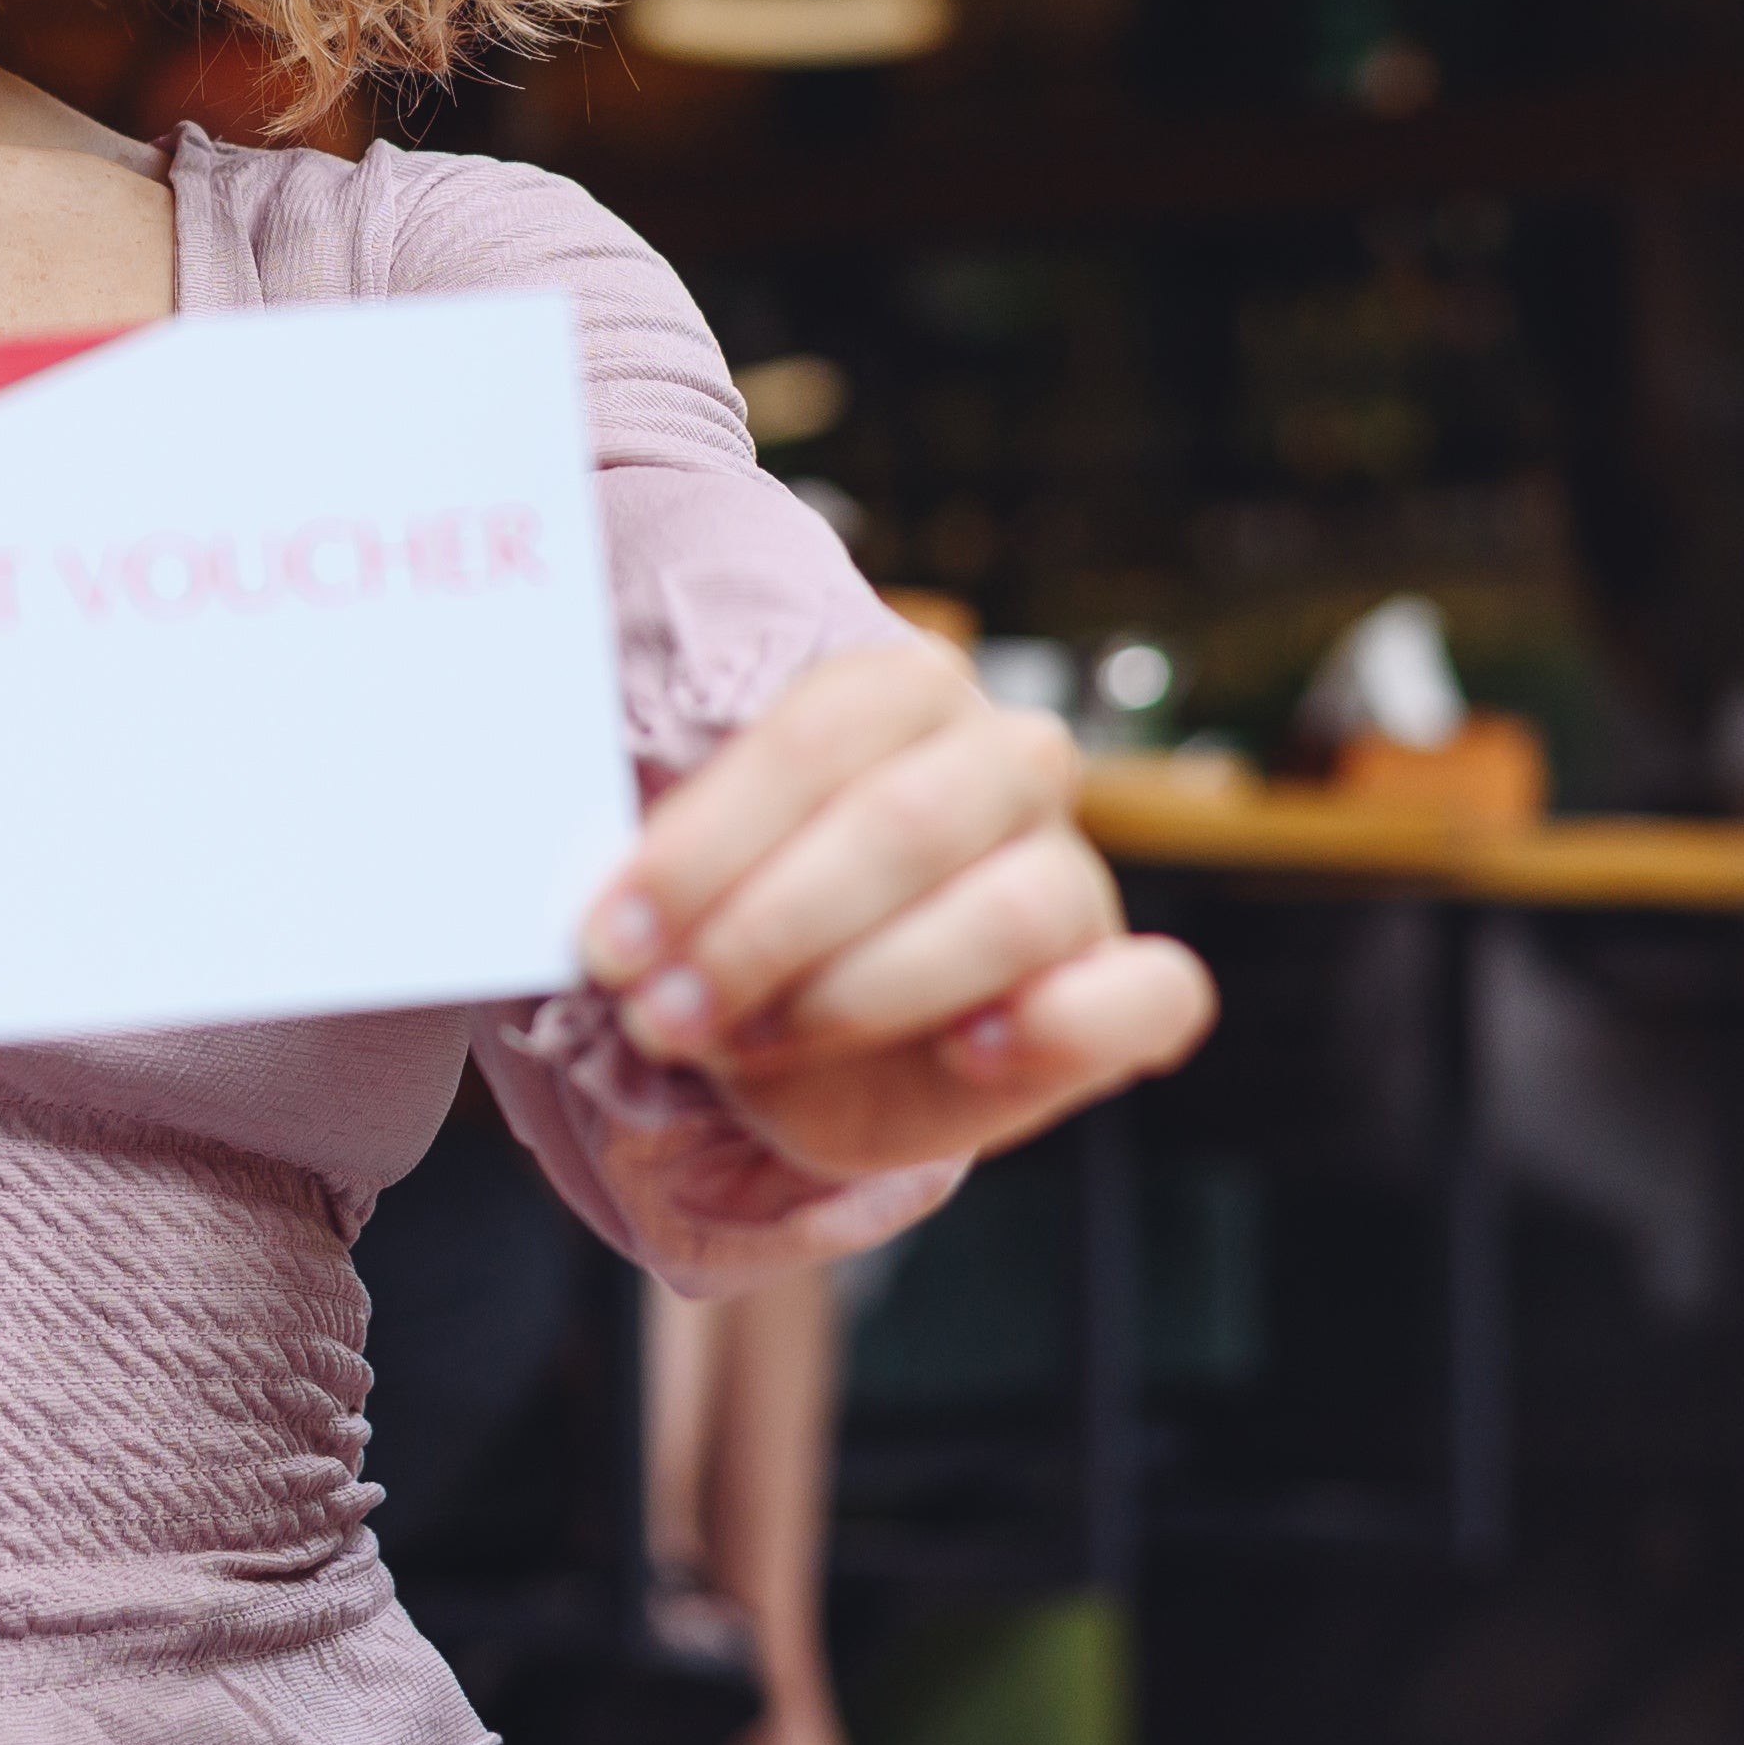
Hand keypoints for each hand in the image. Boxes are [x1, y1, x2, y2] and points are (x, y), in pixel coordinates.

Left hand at [581, 641, 1214, 1178]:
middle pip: (899, 823)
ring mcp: (1074, 869)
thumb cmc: (758, 941)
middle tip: (658, 1014)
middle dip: (760, 931)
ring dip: (856, 992)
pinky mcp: (1124, 983)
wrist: (831, 1053)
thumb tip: (592, 907)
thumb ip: (664, 875)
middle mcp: (1006, 758)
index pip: (812, 739)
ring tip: (746, 1044)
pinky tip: (975, 1049)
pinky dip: (1069, 1023)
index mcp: (900, 691)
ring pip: (1007, 909)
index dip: (703, 846)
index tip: (608, 940)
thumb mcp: (695, 893)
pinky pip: (1151, 994)